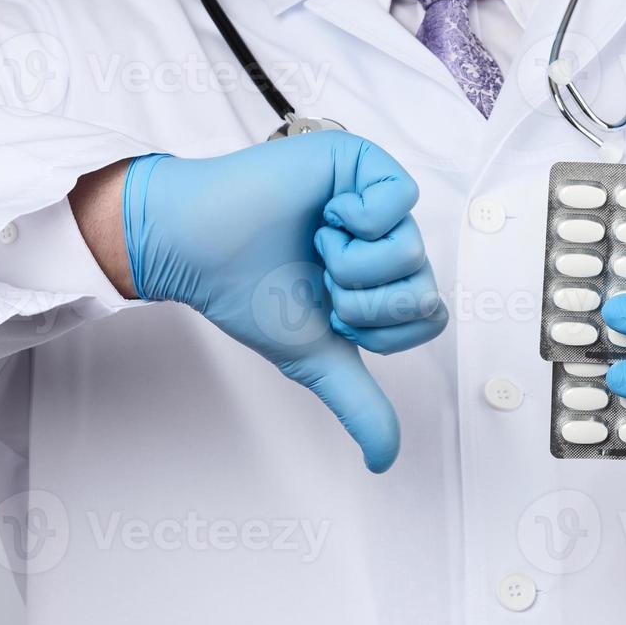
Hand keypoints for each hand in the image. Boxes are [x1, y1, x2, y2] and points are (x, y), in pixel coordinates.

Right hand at [123, 132, 447, 473]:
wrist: (197, 248)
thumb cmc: (248, 293)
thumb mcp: (316, 358)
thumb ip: (358, 405)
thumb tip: (385, 461)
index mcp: (381, 282)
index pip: (428, 317)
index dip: (380, 328)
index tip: (332, 312)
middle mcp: (385, 241)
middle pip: (424, 286)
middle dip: (363, 299)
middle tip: (321, 278)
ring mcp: (376, 201)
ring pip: (412, 248)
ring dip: (353, 262)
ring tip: (316, 245)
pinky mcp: (361, 164)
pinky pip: (399, 197)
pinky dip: (359, 219)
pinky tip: (324, 216)